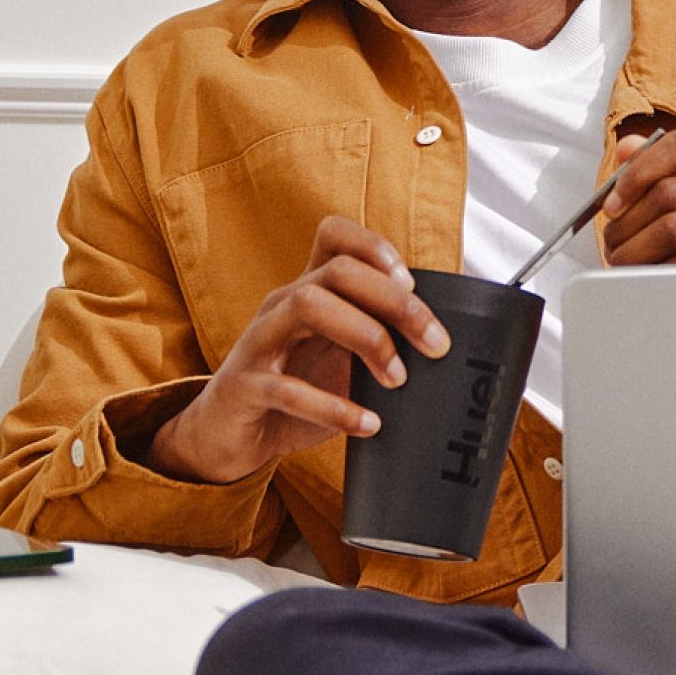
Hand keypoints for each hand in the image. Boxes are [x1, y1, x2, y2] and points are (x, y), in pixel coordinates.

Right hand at [148, 216, 447, 484]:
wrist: (234, 439)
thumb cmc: (298, 390)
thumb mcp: (340, 357)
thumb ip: (377, 337)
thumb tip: (441, 341)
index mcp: (308, 290)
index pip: (334, 235)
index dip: (375, 245)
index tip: (413, 281)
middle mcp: (281, 304)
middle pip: (338, 271)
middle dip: (396, 303)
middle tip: (435, 344)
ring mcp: (258, 341)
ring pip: (308, 304)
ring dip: (366, 338)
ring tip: (399, 380)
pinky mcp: (242, 386)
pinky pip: (286, 387)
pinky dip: (333, 406)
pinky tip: (368, 424)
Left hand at [601, 128, 675, 265]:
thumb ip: (667, 167)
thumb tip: (626, 149)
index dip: (639, 169)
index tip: (613, 200)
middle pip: (673, 190)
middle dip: (628, 219)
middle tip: (612, 239)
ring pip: (675, 228)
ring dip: (635, 248)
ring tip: (624, 259)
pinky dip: (659, 270)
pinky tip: (654, 274)